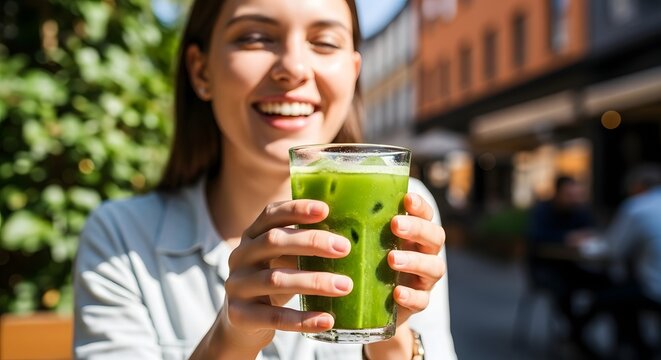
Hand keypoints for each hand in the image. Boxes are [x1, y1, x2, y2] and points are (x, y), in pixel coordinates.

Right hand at [210, 200, 352, 355]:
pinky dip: (303, 319)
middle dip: (311, 242)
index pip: (271, 214)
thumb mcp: (282, 261)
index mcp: (252, 236)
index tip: (325, 210)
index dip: (297, 209)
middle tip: (344, 248)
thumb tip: (351, 238)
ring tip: (345, 286)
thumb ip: (304, 247)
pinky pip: (274, 317)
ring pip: (276, 279)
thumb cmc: (272, 285)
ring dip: (314, 281)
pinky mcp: (239, 315)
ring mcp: (237, 285)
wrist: (240, 326)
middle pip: (274, 241)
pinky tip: (327, 320)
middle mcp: (240, 256)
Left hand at [364, 193, 445, 359]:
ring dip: (414, 261)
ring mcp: (425, 278)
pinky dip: (411, 296)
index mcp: (414, 233)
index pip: (425, 214)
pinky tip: (396, 293)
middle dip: (417, 229)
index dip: (419, 205)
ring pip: (433, 267)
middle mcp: (425, 252)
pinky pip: (422, 299)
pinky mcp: (418, 302)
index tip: (406, 198)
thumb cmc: (366, 261)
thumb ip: (356, 226)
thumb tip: (324, 203)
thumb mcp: (363, 242)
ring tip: (392, 259)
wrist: (370, 305)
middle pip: (434, 236)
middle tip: (395, 225)